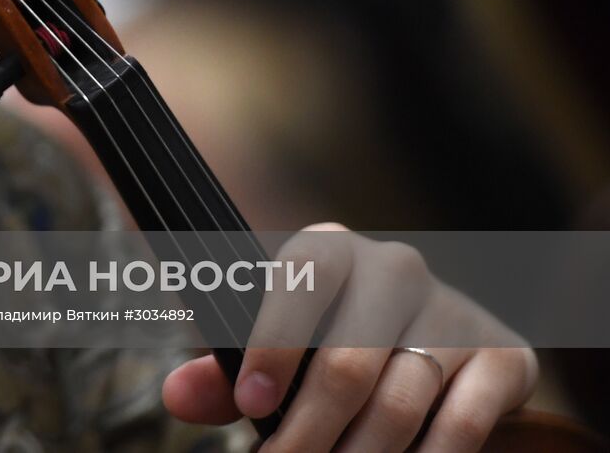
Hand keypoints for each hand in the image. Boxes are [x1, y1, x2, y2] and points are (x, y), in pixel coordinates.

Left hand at [160, 223, 538, 450]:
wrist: (425, 338)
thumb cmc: (326, 342)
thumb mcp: (273, 347)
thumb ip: (225, 372)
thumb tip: (179, 395)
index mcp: (330, 251)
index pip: (303, 277)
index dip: (275, 341)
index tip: (252, 406)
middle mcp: (396, 269)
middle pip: (348, 362)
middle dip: (308, 431)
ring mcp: (453, 311)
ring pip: (400, 402)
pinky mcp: (503, 356)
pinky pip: (461, 423)